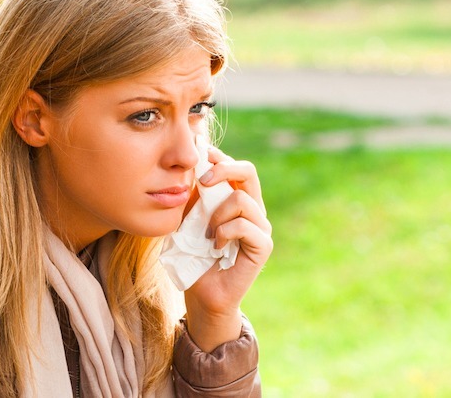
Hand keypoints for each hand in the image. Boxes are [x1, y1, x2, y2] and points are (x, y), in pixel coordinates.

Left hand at [182, 147, 272, 351]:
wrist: (202, 293)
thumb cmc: (194, 256)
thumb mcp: (188, 218)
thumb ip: (193, 195)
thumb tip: (187, 165)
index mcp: (238, 199)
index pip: (236, 166)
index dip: (219, 157)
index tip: (200, 157)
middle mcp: (254, 209)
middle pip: (248, 171)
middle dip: (223, 169)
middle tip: (202, 181)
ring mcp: (261, 227)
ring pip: (242, 199)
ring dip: (217, 213)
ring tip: (206, 233)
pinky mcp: (263, 245)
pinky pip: (244, 225)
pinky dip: (224, 232)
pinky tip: (215, 245)